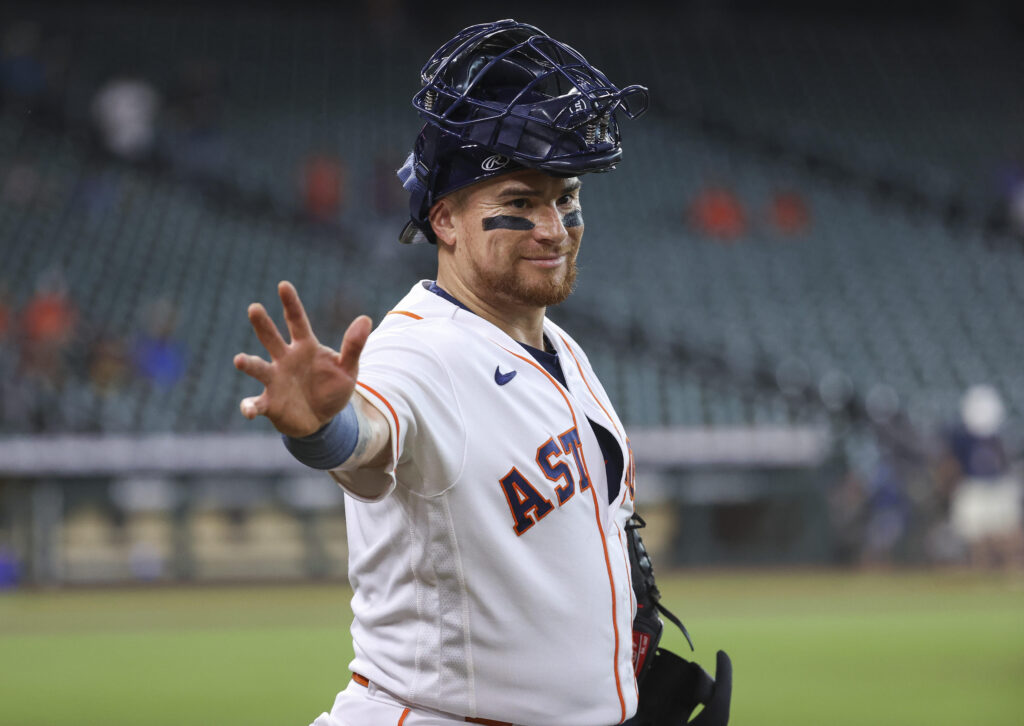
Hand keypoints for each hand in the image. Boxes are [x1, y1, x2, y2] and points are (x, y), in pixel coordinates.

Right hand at [233, 281, 371, 437]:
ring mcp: (275, 380)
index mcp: (304, 347)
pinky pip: (256, 404)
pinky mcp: (269, 403)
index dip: (291, 304)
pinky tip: (248, 411)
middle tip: (254, 308)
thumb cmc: (332, 388)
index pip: (297, 321)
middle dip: (262, 324)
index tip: (283, 285)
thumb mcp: (348, 368)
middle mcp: (285, 359)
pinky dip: (249, 407)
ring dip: (248, 364)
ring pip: (259, 368)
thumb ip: (354, 345)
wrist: (323, 419)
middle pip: (271, 338)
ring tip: (239, 360)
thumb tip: (365, 319)